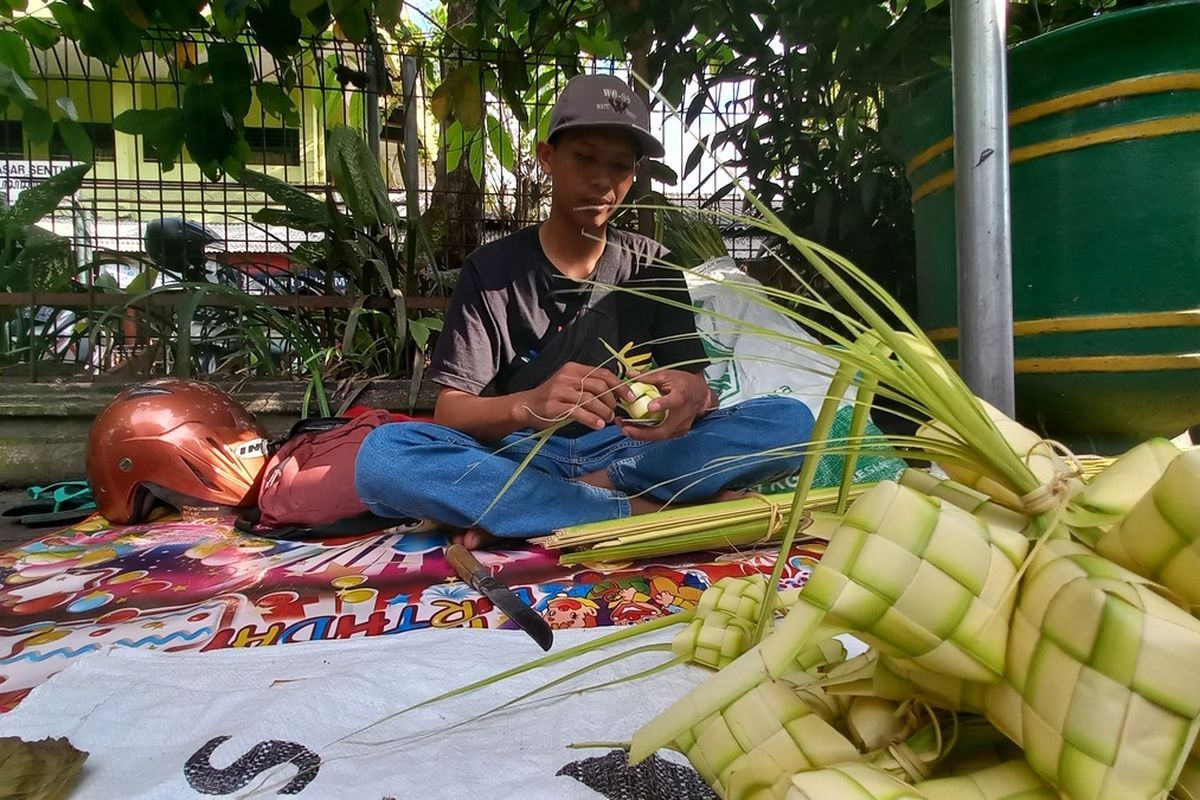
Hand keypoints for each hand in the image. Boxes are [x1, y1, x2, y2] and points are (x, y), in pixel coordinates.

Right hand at [513, 361, 633, 431]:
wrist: (527, 405)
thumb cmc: (553, 397)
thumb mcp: (571, 385)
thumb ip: (589, 386)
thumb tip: (616, 395)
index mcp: (575, 369)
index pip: (603, 374)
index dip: (619, 386)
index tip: (629, 397)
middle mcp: (568, 377)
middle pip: (599, 386)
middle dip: (612, 401)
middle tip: (615, 412)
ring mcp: (560, 390)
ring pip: (590, 400)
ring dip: (604, 412)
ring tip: (608, 420)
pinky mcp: (554, 406)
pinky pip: (578, 412)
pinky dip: (591, 419)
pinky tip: (598, 425)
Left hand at [619, 369, 714, 440]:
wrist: (700, 394)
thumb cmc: (684, 383)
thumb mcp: (667, 375)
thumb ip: (647, 377)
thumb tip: (629, 375)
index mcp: (682, 395)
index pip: (675, 401)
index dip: (663, 405)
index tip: (651, 407)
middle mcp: (683, 414)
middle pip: (664, 429)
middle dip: (642, 433)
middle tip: (625, 428)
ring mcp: (681, 426)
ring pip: (660, 436)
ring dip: (641, 435)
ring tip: (624, 428)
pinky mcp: (678, 432)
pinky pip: (661, 436)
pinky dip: (647, 435)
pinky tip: (634, 430)